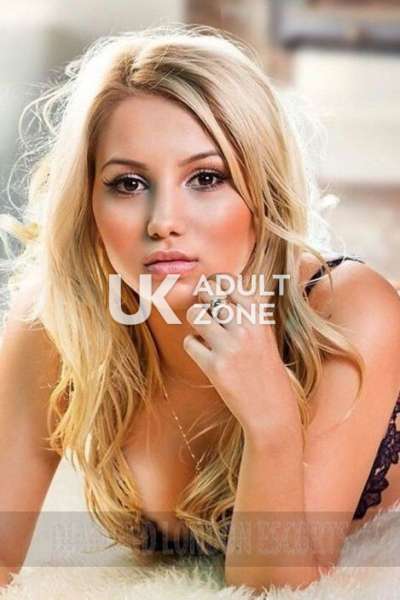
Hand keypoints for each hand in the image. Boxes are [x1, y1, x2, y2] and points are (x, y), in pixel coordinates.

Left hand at [183, 274, 297, 434]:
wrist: (272, 411)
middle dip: (201, 299)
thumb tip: (217, 293)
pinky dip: (193, 346)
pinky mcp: (216, 367)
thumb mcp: (264, 336)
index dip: (215, 282)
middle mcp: (246, 328)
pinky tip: (203, 354)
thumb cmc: (266, 372)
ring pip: (196, 315)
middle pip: (209, 293)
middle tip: (205, 312)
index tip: (210, 290)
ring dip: (195, 322)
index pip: (231, 282)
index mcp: (259, 317)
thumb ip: (247, 315)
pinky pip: (190, 342)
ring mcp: (230, 346)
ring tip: (203, 333)